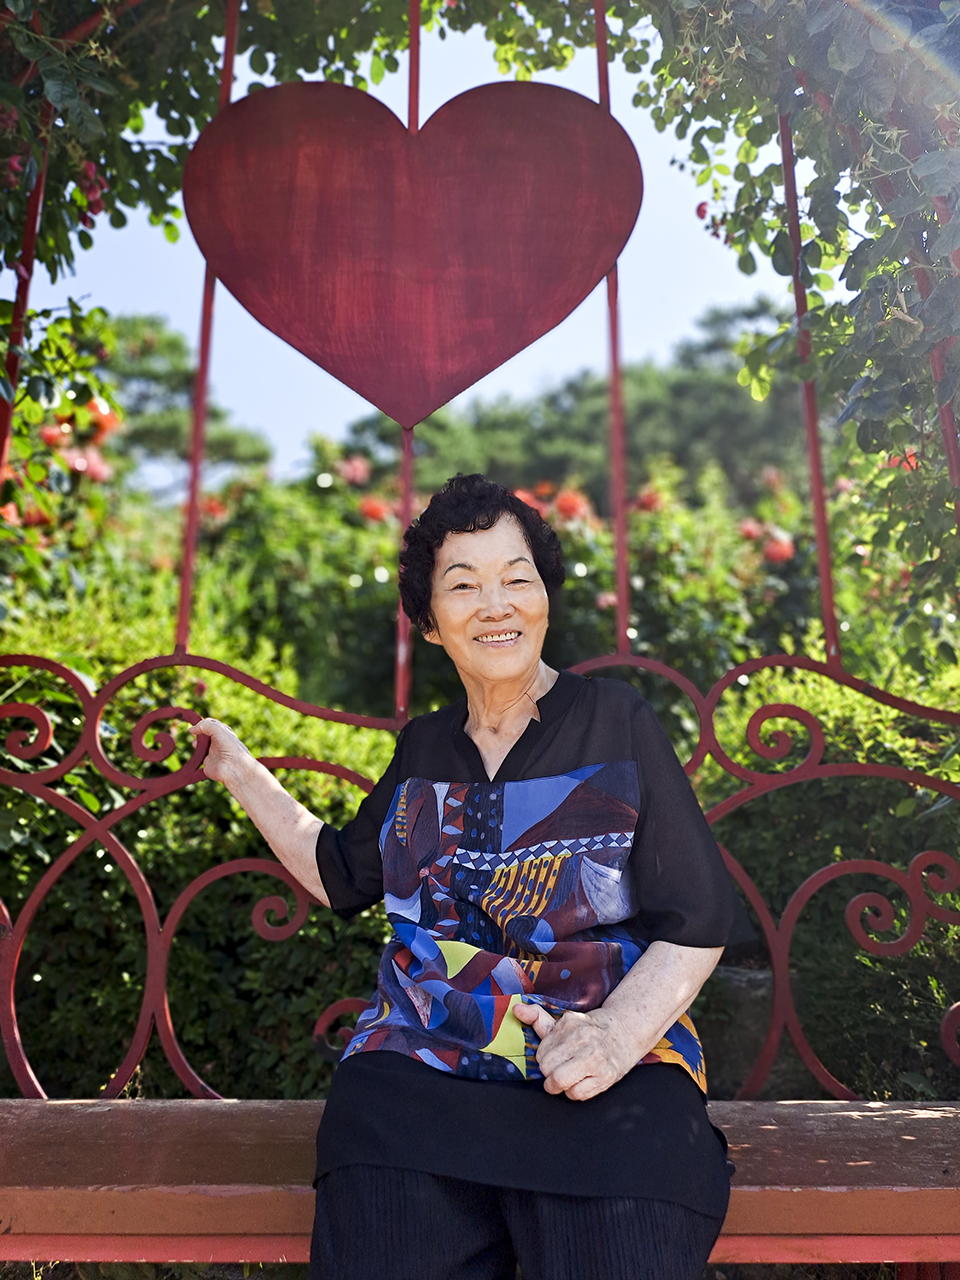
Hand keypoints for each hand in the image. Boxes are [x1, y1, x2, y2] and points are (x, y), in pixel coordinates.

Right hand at [187, 717, 252, 785]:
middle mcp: (218, 742)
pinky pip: (198, 760)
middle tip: (193, 733)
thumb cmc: (230, 747)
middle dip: (198, 733)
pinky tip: (193, 753)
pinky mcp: (208, 763)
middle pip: (205, 735)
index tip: (195, 724)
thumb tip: (192, 729)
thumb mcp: (218, 729)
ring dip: (196, 743)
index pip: (212, 724)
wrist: (234, 767)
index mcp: (224, 733)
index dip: (203, 723)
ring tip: (195, 743)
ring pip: (201, 746)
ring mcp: (213, 753)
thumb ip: (204, 726)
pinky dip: (194, 758)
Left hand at [512, 1001, 643, 1100]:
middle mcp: (583, 1041)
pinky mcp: (606, 1077)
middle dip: (550, 1071)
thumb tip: (516, 1010)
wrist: (626, 1030)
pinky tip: (581, 1080)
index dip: (544, 1057)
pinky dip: (575, 1092)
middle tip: (560, 1066)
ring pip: (559, 1082)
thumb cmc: (591, 1029)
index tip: (554, 1055)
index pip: (541, 1053)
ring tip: (567, 1076)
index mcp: (570, 1025)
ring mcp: (595, 1060)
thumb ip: (538, 1017)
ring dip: (559, 1084)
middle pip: (547, 1068)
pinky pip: (576, 1094)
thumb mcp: (565, 1021)